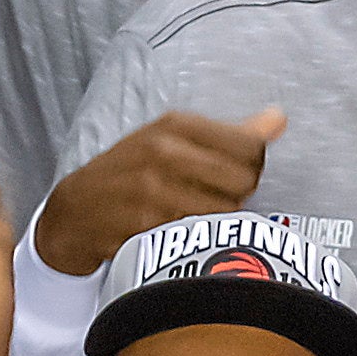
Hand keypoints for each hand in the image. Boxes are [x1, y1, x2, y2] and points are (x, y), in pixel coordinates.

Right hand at [35, 109, 286, 277]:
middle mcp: (164, 151)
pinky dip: (197, 236)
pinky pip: (198, 233)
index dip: (253, 167)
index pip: (251, 146)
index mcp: (176, 124)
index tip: (234, 175)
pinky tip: (180, 230)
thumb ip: (230, 133)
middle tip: (217, 199)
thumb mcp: (172, 140)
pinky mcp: (145, 224)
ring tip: (197, 215)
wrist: (77, 211)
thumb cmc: (130, 173)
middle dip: (239, 194)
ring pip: (226, 210)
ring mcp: (153, 189)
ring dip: (220, 219)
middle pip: (244, 179)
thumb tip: (279, 119)